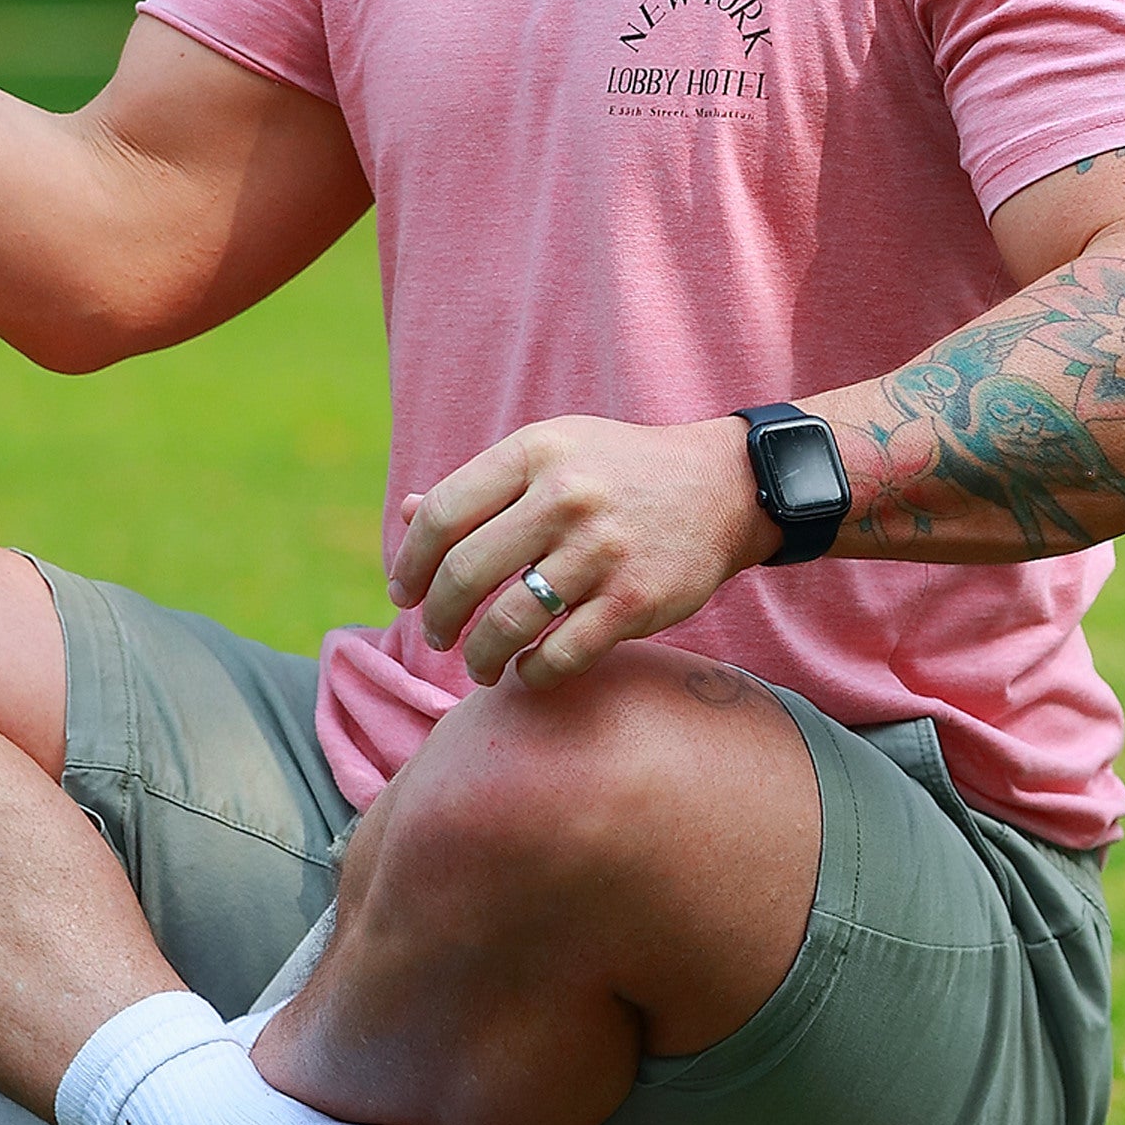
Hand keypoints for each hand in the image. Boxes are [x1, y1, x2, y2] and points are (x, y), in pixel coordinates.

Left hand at [386, 415, 769, 690]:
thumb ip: (480, 485)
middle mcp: (564, 497)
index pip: (442, 514)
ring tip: (476, 664)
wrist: (721, 486)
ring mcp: (601, 550)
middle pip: (465, 572)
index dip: (411, 562)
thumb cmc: (616, 471)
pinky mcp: (635, 600)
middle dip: (438, 617)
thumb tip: (406, 515)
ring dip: (479, 655)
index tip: (403, 592)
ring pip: (509, 622)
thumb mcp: (549, 454)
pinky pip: (562, 654)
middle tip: (436, 635)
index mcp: (533, 453)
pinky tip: (526, 669)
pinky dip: (533, 672)